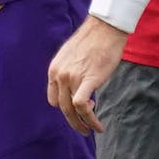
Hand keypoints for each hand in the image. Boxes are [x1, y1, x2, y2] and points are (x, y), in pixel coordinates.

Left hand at [46, 16, 127, 134]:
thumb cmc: (92, 42)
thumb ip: (69, 73)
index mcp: (54, 70)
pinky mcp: (87, 80)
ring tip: (94, 129)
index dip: (65, 108)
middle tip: (84, 129)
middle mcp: (59, 75)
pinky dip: (90, 120)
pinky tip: (98, 125)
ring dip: (83, 124)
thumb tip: (76, 87)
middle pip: (62, 107)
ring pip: (72, 110)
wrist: (104, 29)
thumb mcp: (71, 58)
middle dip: (73, 121)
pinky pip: (83, 106)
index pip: (53, 98)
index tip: (77, 110)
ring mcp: (72, 78)